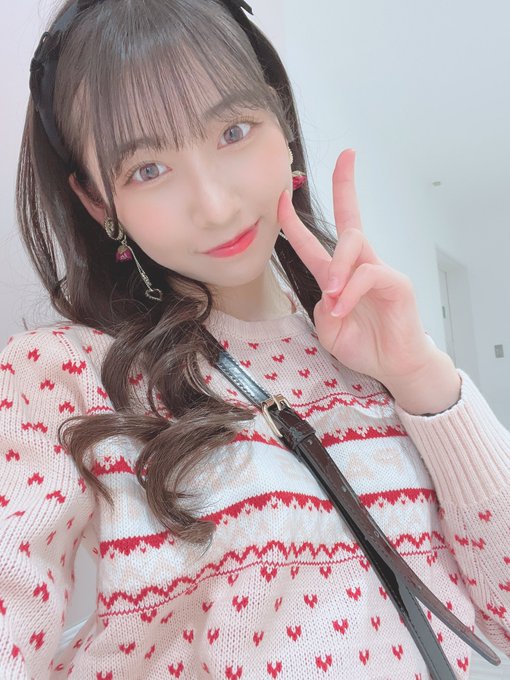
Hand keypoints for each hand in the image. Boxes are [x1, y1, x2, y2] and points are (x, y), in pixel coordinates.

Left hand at [277, 148, 437, 390]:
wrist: (394, 367)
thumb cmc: (364, 346)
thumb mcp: (329, 331)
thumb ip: (322, 310)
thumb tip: (329, 291)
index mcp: (338, 276)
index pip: (316, 241)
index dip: (296, 221)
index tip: (283, 197)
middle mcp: (359, 266)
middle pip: (349, 219)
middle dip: (345, 185)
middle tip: (345, 156)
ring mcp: (379, 272)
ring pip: (353, 242)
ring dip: (337, 266)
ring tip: (332, 294)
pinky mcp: (396, 283)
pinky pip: (368, 274)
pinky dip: (351, 291)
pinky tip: (344, 309)